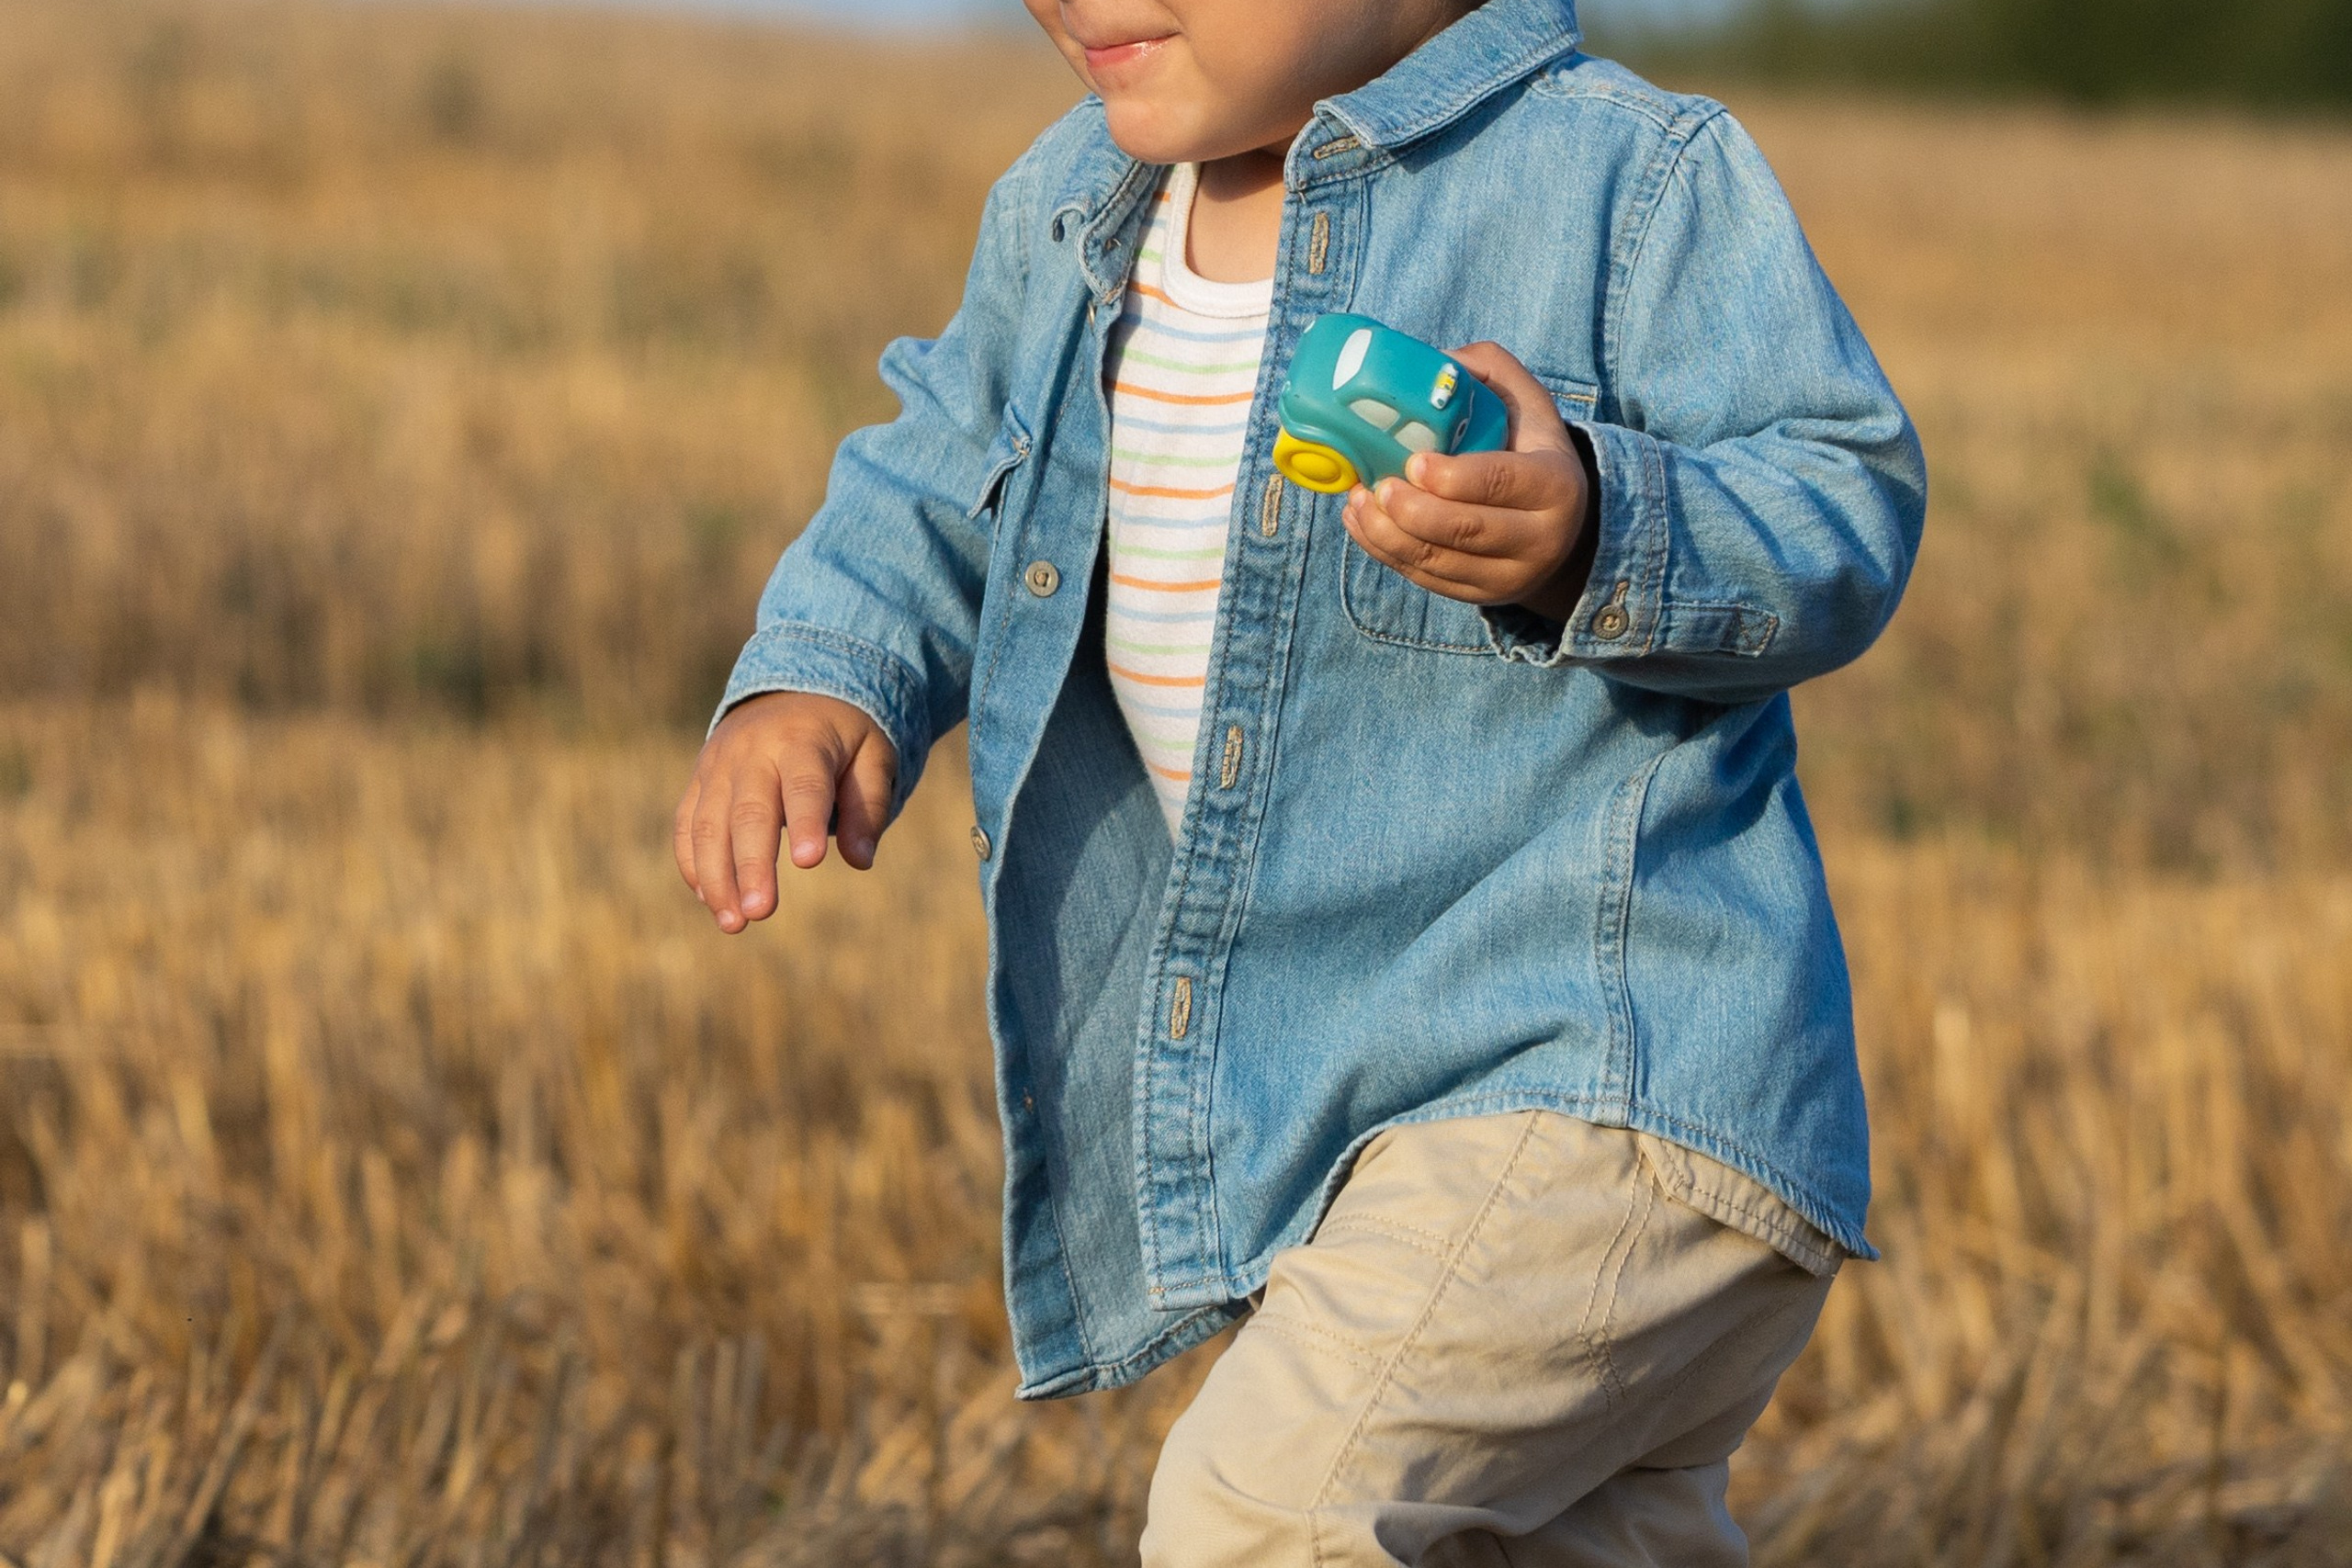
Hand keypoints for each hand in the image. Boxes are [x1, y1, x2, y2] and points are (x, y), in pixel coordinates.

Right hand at [673, 691, 896, 932]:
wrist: (791, 690)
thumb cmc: (842, 735)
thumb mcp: (873, 755)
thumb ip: (868, 806)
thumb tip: (861, 859)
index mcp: (802, 741)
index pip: (804, 786)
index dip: (805, 822)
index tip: (809, 861)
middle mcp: (752, 752)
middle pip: (747, 812)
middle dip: (751, 865)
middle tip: (760, 912)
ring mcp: (718, 766)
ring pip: (707, 824)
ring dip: (716, 877)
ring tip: (734, 924)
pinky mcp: (700, 781)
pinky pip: (687, 824)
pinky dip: (694, 864)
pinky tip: (711, 901)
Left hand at [1341, 341, 1598, 623]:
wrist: (1566, 527)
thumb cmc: (1531, 450)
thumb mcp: (1528, 404)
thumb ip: (1486, 370)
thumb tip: (1433, 361)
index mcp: (1554, 484)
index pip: (1500, 482)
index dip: (1452, 477)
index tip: (1412, 462)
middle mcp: (1540, 538)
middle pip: (1464, 529)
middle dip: (1410, 510)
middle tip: (1376, 485)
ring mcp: (1510, 575)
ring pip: (1438, 561)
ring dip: (1387, 533)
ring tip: (1357, 502)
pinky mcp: (1481, 595)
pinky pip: (1426, 578)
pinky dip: (1385, 552)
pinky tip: (1362, 523)